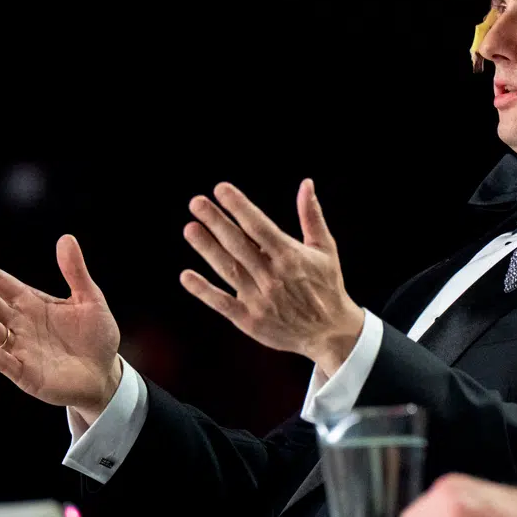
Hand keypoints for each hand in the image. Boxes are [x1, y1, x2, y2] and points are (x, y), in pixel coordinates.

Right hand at [0, 236, 122, 423]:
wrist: (104, 373)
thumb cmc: (95, 336)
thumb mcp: (90, 299)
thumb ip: (76, 272)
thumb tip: (66, 238)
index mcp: (32, 304)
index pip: (2, 283)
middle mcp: (20, 325)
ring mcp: (21, 349)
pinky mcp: (27, 374)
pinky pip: (7, 362)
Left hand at [180, 180, 363, 374]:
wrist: (330, 332)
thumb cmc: (327, 285)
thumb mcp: (325, 249)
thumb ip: (312, 216)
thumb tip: (306, 183)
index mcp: (290, 256)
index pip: (259, 226)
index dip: (239, 206)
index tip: (220, 189)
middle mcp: (273, 276)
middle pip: (238, 244)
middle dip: (216, 222)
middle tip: (196, 203)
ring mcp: (260, 299)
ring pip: (228, 269)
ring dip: (207, 248)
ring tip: (190, 228)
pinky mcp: (250, 320)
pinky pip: (222, 303)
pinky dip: (203, 290)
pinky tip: (186, 276)